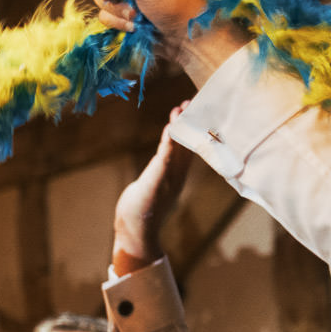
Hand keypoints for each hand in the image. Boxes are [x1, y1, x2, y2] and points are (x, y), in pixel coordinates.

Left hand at [113, 103, 191, 273]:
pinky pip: (165, 158)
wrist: (135, 232)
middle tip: (194, 99)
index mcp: (177, 173)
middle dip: (191, 122)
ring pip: (178, 148)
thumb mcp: (156, 184)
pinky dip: (169, 143)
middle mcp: (177, 173)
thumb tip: (166, 156)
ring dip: (180, 127)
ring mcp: (168, 178)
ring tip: (182, 107)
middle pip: (188, 142)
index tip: (194, 106)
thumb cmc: (142, 209)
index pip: (188, 144)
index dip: (192, 126)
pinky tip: (171, 128)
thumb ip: (163, 169)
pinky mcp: (156, 182)